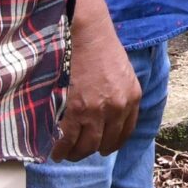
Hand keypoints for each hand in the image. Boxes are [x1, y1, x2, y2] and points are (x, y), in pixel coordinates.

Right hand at [52, 0, 140, 161]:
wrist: (86, 34)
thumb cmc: (102, 49)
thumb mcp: (124, 73)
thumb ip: (121, 96)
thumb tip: (110, 116)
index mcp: (132, 98)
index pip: (125, 132)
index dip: (112, 143)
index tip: (103, 147)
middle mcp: (117, 107)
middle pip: (105, 143)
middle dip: (91, 150)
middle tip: (79, 151)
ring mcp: (96, 111)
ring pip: (86, 146)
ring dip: (74, 153)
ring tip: (64, 154)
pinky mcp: (75, 110)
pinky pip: (67, 140)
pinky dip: (60, 149)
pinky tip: (55, 152)